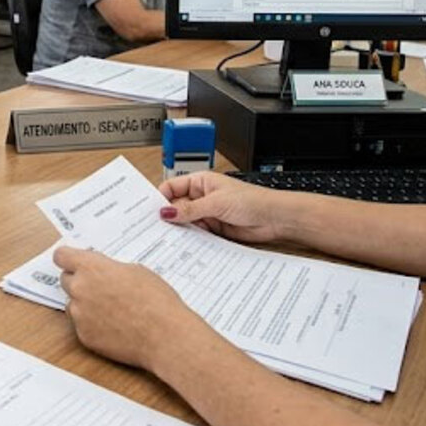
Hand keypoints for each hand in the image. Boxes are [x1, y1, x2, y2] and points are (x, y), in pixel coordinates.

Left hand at [53, 247, 193, 370]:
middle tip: (100, 287)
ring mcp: (80, 315)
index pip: (62, 256)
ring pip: (73, 305)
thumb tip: (102, 273)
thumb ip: (110, 269)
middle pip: (65, 280)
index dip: (67, 258)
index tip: (70, 261)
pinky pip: (82, 325)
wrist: (165, 336)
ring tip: (112, 310)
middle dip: (79, 281)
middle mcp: (79, 290)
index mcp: (92, 268)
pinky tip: (114, 326)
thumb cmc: (156, 301)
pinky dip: (93, 325)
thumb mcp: (136, 271)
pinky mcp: (84, 336)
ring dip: (85, 305)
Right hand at [158, 171, 289, 243]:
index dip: (161, 198)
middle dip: (168, 216)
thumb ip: (189, 209)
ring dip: (179, 229)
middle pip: (176, 206)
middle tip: (156, 227)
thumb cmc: (252, 201)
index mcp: (200, 182)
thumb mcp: (216, 203)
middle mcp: (201, 197)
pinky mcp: (212, 228)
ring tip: (169, 237)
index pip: (171, 188)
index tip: (152, 211)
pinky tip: (184, 243)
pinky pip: (195, 234)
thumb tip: (167, 212)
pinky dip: (190, 238)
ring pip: (185, 222)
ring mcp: (206, 213)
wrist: (274, 218)